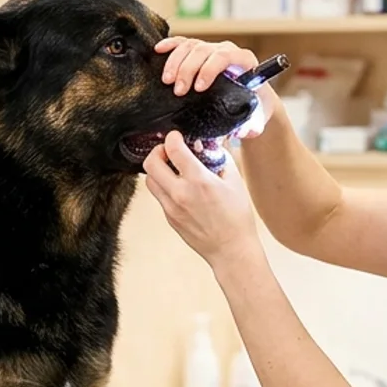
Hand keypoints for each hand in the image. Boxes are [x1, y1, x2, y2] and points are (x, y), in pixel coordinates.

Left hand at [143, 130, 261, 268]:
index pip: (173, 149)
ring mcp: (171, 208)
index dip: (172, 137)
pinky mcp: (169, 218)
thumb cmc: (237, 218)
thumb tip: (209, 146)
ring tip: (171, 169)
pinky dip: (164, 186)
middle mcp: (180, 193)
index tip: (176, 136)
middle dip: (157, 151)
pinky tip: (179, 187)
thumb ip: (220, 159)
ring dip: (157, 170)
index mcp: (199, 181)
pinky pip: (159, 196)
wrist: (231, 249)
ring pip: (149, 181)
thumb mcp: (234, 182)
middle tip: (168, 151)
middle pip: (150, 163)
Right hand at [155, 36, 281, 138]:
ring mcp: (212, 48)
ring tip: (167, 81)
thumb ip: (252, 125)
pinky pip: (183, 42)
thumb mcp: (257, 117)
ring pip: (190, 45)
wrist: (253, 98)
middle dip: (187, 69)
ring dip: (175, 62)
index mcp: (245, 60)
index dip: (209, 69)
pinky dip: (170, 45)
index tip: (198, 88)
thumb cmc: (255, 106)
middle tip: (178, 91)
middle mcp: (227, 50)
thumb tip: (242, 132)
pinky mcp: (199, 50)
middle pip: (202, 50)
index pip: (224, 56)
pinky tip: (158, 51)